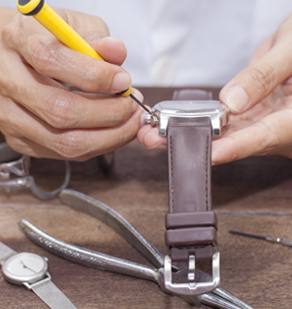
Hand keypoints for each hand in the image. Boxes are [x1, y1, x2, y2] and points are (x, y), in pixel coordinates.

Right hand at [0, 8, 143, 159]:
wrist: (7, 57)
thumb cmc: (41, 38)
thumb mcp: (68, 24)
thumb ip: (94, 37)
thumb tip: (116, 52)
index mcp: (16, 41)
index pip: (52, 61)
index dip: (95, 75)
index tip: (123, 81)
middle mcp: (7, 82)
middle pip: (62, 111)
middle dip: (110, 113)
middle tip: (132, 106)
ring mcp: (10, 116)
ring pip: (67, 141)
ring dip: (110, 136)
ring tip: (129, 120)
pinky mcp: (20, 140)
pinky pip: (67, 154)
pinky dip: (99, 145)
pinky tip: (112, 131)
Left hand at [138, 4, 291, 163]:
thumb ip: (264, 75)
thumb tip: (233, 102)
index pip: (267, 136)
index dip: (234, 147)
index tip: (206, 153)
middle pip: (245, 143)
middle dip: (205, 144)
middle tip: (164, 141)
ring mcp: (277, 129)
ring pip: (234, 139)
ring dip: (199, 138)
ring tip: (162, 135)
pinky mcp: (263, 122)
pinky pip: (233, 129)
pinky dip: (208, 128)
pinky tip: (182, 127)